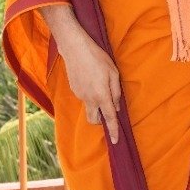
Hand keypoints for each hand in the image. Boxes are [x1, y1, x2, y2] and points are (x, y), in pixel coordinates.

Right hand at [40, 4, 120, 142]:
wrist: (75, 48)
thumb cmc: (97, 58)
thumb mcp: (113, 73)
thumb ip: (116, 92)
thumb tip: (116, 107)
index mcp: (101, 95)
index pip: (109, 118)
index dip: (113, 130)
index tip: (116, 141)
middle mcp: (89, 99)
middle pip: (94, 120)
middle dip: (101, 121)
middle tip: (108, 110)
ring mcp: (79, 95)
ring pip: (89, 108)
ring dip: (96, 105)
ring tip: (101, 86)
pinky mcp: (74, 89)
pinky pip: (84, 98)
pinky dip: (90, 95)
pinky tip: (92, 79)